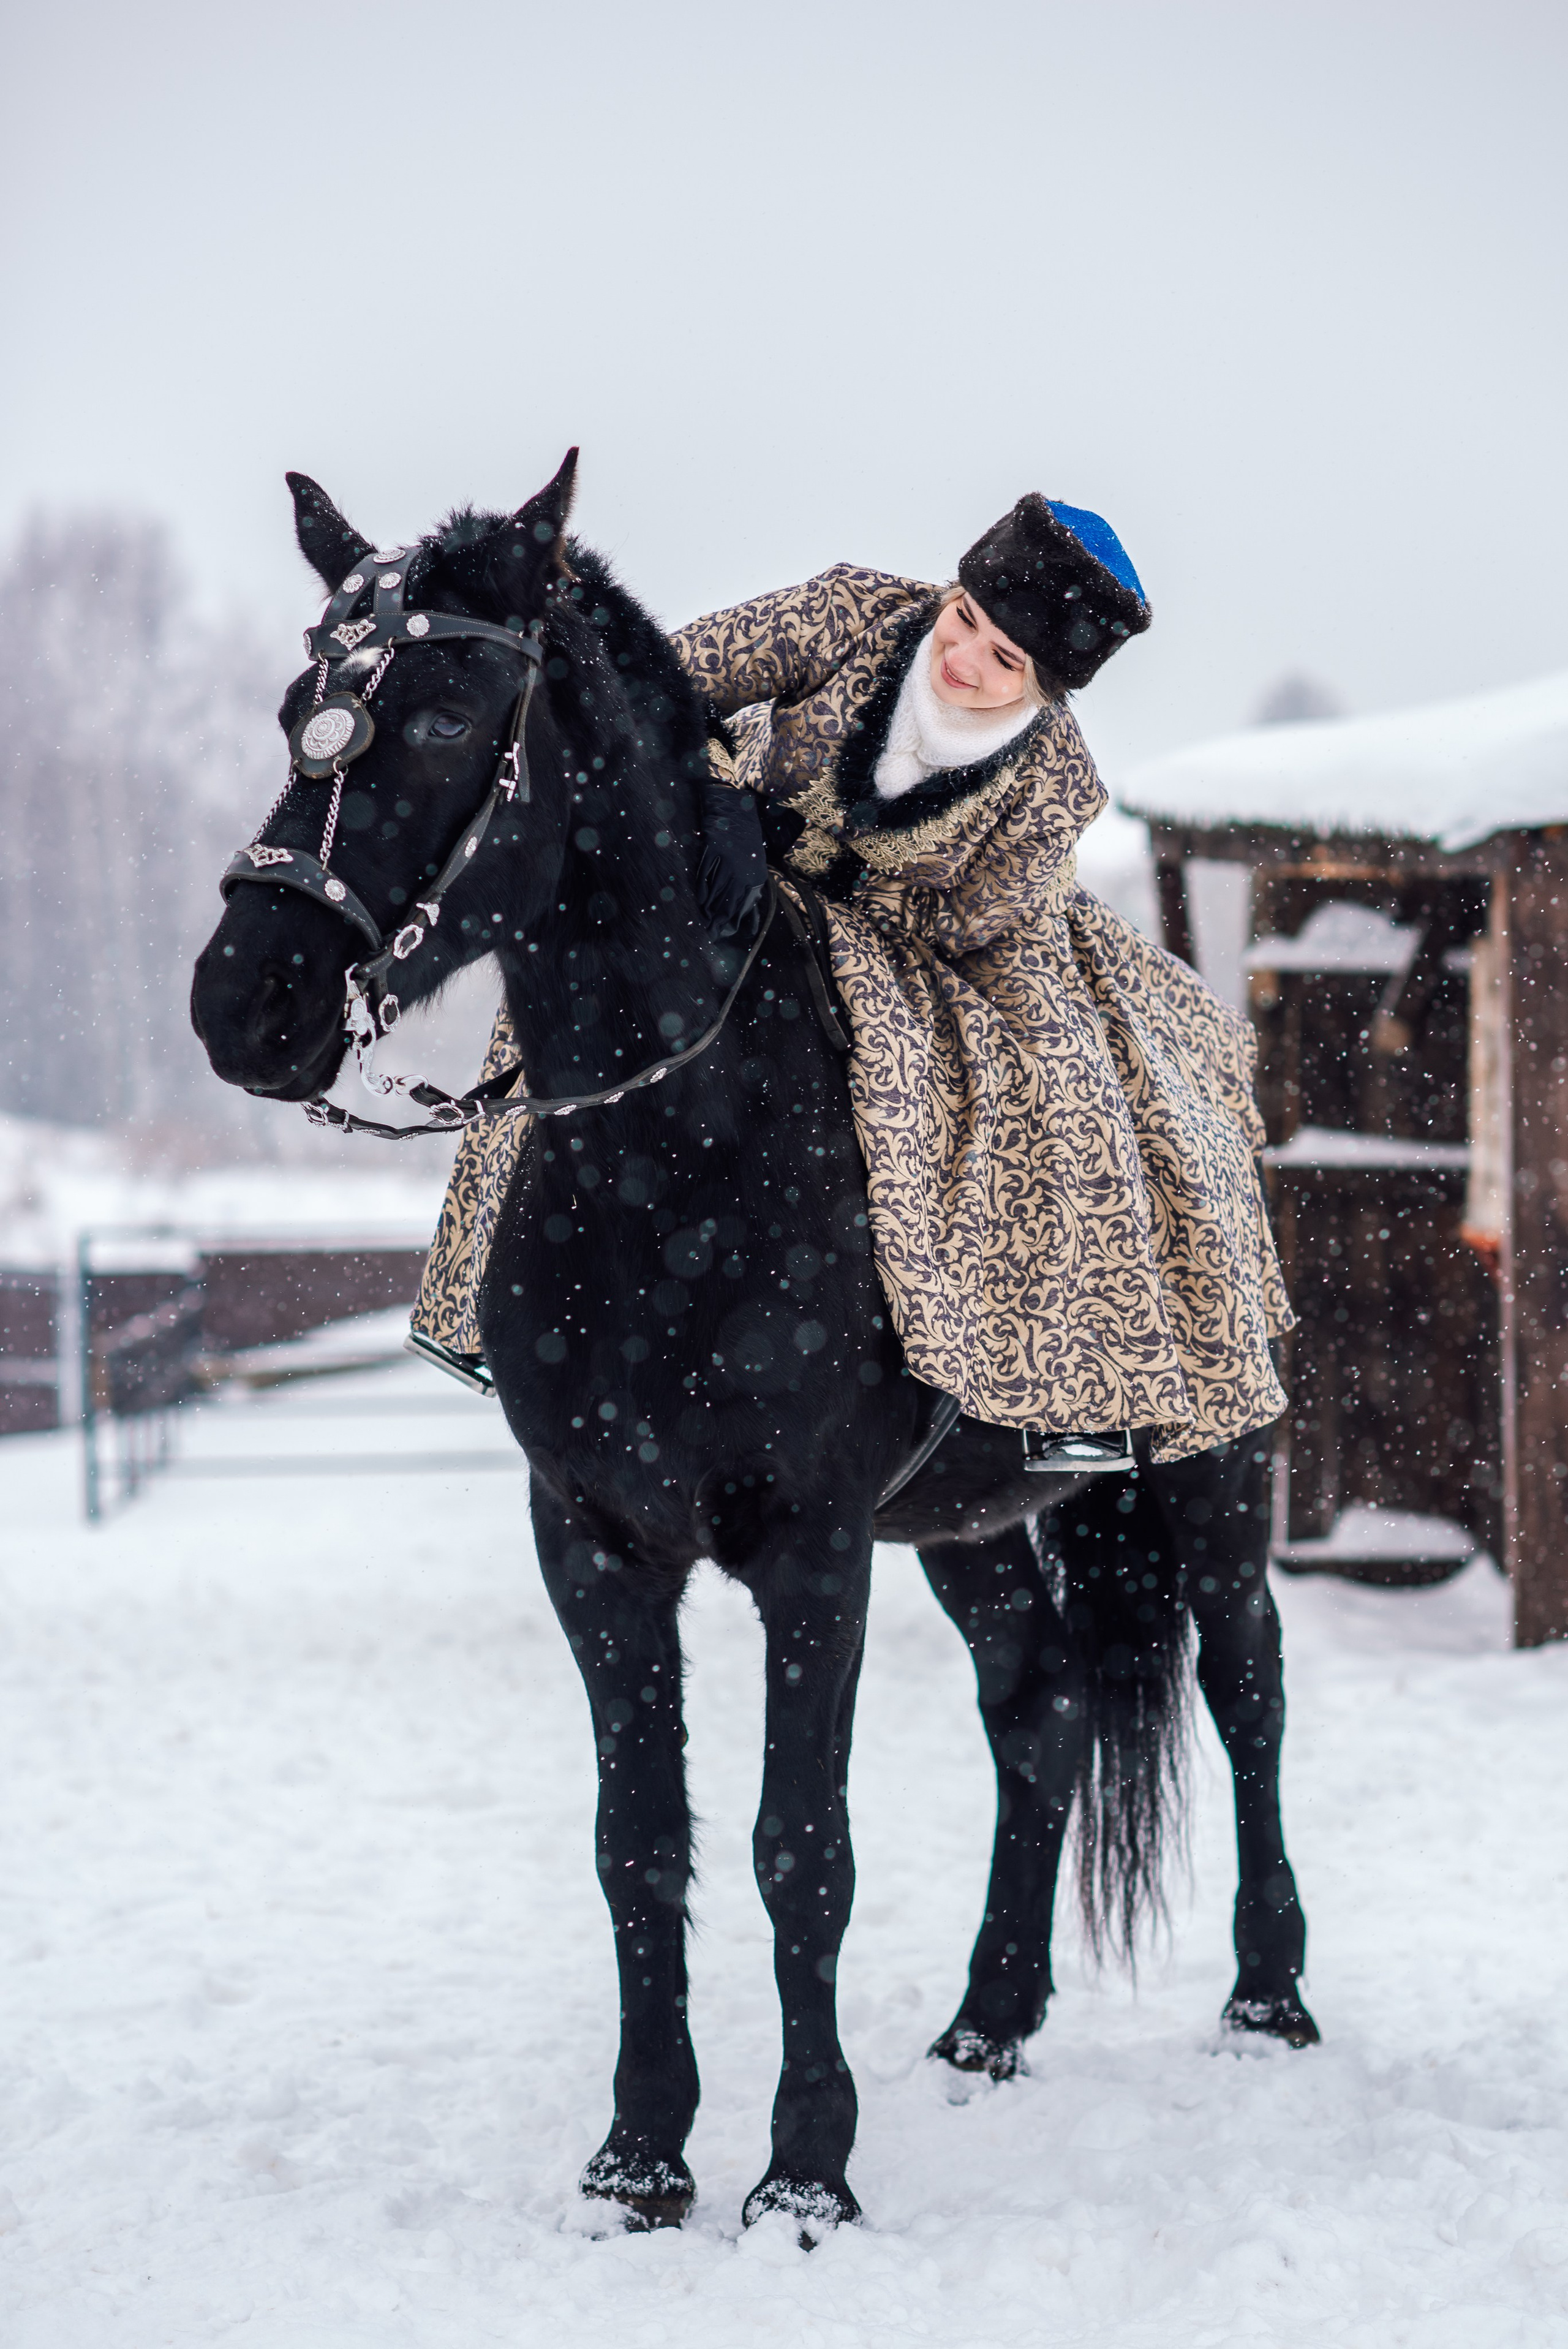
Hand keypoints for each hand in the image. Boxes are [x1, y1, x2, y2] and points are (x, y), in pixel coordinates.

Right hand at [696, 778, 766, 939]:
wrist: (734, 808)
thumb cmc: (746, 840)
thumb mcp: (755, 865)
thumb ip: (750, 890)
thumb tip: (747, 915)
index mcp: (755, 877)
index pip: (741, 906)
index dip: (730, 921)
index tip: (722, 933)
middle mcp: (742, 872)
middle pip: (727, 902)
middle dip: (718, 920)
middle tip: (709, 933)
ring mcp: (727, 862)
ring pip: (715, 891)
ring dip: (708, 909)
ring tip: (702, 922)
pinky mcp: (713, 852)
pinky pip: (705, 875)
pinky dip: (701, 890)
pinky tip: (697, 902)